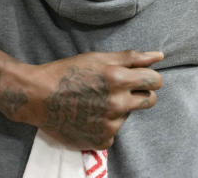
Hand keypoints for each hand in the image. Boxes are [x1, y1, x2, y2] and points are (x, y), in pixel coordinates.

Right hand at [17, 50, 163, 149]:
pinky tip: (88, 116)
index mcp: (118, 79)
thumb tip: (160, 57)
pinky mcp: (101, 140)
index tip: (139, 77)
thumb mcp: (98, 58)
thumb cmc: (67, 72)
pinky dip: (104, 125)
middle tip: (118, 89)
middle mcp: (117, 104)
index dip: (149, 77)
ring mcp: (110, 125)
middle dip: (139, 93)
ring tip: (94, 101)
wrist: (37, 97)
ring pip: (128, 115)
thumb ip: (132, 58)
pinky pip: (113, 132)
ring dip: (118, 108)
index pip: (154, 81)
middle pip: (149, 100)